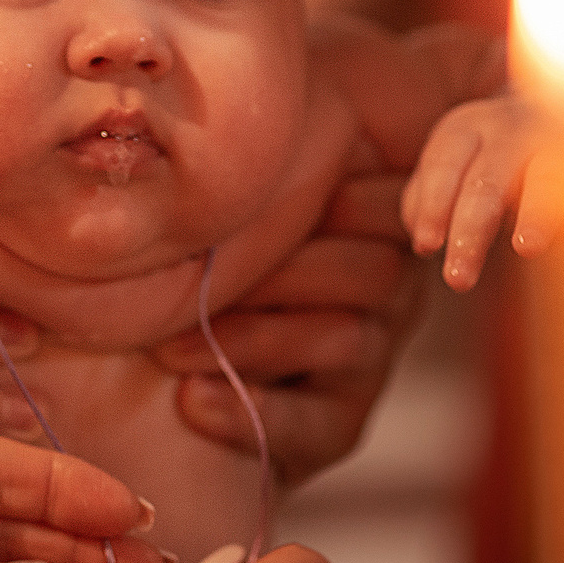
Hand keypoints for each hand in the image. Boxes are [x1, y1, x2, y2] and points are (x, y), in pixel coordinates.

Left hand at [157, 168, 427, 486]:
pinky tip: (193, 401)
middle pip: (372, 271)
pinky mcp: (344, 424)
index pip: (393, 205)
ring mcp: (371, 359)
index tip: (269, 200)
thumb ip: (250, 189)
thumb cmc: (212, 262)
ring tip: (170, 350)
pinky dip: (253, 413)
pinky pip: (319, 423)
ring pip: (343, 340)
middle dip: (280, 275)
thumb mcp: (241, 216)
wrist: (188, 381)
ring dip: (251, 342)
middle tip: (194, 284)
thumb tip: (207, 137)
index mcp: (373, 229)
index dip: (349, 200)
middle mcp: (390, 293)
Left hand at [404, 99, 563, 290]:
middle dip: (471, 229)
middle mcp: (512, 130)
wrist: (561, 90)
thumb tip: (422, 237)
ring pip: (549, 179)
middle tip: (457, 279)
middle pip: (488, 179)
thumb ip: (427, 199)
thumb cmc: (489, 150)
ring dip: (539, 213)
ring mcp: (561, 142)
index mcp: (468, 129)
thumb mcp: (453, 162)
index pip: (446, 166)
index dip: (434, 204)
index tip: (426, 246)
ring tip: (527, 247)